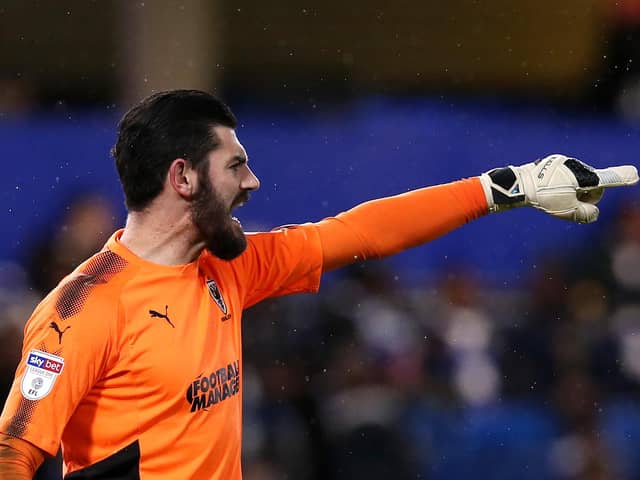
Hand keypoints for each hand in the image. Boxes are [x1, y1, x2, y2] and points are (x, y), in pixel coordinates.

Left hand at [479, 154, 638, 222]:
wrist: (518, 185)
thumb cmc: (544, 198)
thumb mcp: (568, 211)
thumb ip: (587, 214)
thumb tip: (593, 213)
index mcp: (583, 176)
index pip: (607, 179)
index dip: (623, 178)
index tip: (636, 174)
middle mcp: (576, 165)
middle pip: (591, 184)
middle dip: (584, 195)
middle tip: (567, 203)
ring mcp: (563, 162)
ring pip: (577, 180)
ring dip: (571, 190)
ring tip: (552, 195)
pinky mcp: (552, 162)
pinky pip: (563, 176)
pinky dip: (560, 184)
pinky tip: (547, 190)